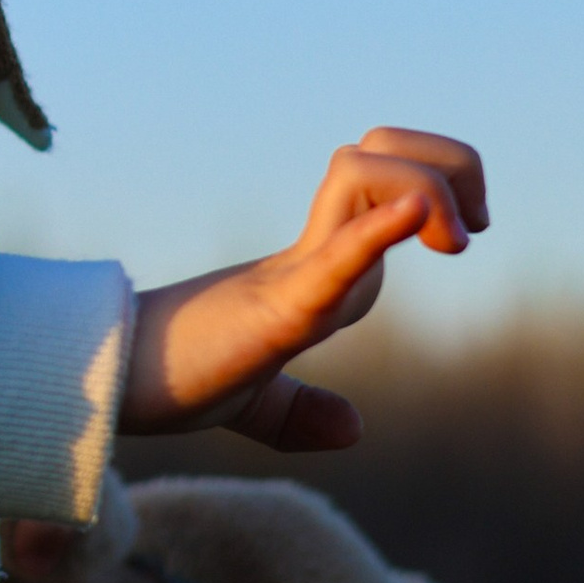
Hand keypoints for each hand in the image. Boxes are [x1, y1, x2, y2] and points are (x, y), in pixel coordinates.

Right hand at [121, 129, 487, 452]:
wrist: (112, 385)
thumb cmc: (174, 379)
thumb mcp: (252, 405)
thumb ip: (298, 414)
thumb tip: (352, 428)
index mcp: (317, 270)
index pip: (389, 180)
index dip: (440, 185)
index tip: (467, 231)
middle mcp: (312, 256)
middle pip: (384, 154)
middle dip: (449, 164)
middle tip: (471, 224)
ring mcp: (290, 275)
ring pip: (364, 175)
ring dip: (426, 188)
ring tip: (451, 239)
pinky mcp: (271, 308)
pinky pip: (333, 257)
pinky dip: (376, 231)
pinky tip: (411, 215)